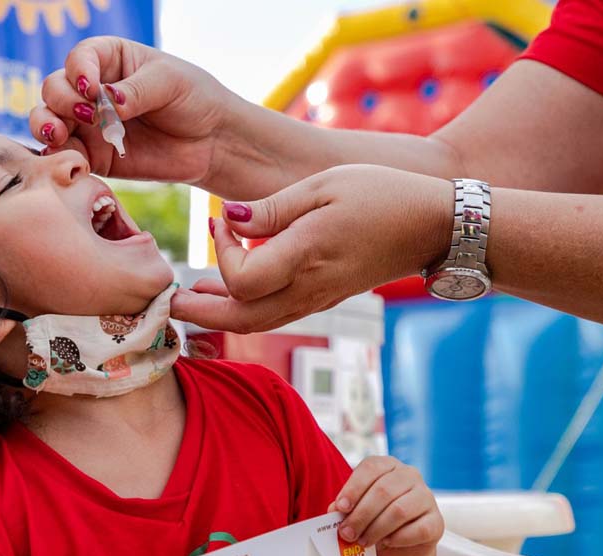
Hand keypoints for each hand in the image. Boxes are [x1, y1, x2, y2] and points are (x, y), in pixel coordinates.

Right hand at [31, 36, 236, 185]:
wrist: (212, 141)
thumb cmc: (194, 99)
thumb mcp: (169, 82)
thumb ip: (135, 90)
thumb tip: (106, 102)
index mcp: (110, 59)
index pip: (79, 58)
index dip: (78, 72)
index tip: (91, 88)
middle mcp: (92, 90)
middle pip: (55, 88)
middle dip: (62, 100)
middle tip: (87, 115)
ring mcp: (90, 124)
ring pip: (49, 119)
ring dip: (46, 125)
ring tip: (59, 134)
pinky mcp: (95, 156)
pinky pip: (67, 155)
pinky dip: (60, 156)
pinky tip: (68, 158)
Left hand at [170, 164, 453, 332]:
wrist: (433, 226)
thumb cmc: (381, 195)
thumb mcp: (322, 186)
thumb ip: (271, 208)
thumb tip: (228, 221)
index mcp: (307, 254)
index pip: (244, 279)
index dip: (221, 255)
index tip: (219, 222)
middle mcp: (310, 286)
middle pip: (243, 317)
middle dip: (202, 312)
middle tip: (169, 301)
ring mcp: (319, 297)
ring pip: (259, 323)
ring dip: (220, 316)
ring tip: (190, 301)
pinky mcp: (325, 297)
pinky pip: (277, 315)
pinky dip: (247, 311)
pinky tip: (231, 294)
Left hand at [329, 456, 443, 555]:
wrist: (400, 544)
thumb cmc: (374, 519)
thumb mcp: (357, 509)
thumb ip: (346, 507)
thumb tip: (334, 511)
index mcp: (388, 465)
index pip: (371, 468)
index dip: (353, 488)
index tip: (340, 507)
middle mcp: (410, 476)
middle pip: (383, 491)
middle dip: (361, 514)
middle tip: (347, 533)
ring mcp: (426, 497)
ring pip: (399, 511)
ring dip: (376, 529)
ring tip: (362, 541)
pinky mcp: (437, 521)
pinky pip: (418, 529)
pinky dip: (398, 538)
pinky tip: (386, 543)